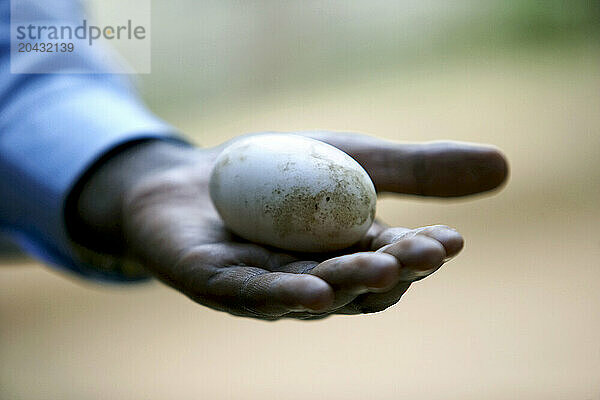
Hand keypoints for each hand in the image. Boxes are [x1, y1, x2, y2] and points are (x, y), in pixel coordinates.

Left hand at [74, 132, 507, 319]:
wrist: (190, 176)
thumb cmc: (276, 171)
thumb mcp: (352, 157)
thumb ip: (415, 170)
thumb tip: (502, 165)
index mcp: (345, 254)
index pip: (390, 260)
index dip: (420, 256)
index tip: (452, 240)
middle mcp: (311, 280)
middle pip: (357, 286)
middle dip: (390, 272)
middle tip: (420, 255)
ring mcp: (263, 288)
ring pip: (312, 294)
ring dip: (349, 285)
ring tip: (382, 271)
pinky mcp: (216, 285)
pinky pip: (251, 295)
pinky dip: (282, 295)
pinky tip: (315, 293)